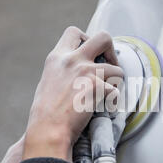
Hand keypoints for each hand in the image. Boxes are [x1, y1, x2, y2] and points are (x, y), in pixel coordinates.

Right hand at [22, 26, 122, 161]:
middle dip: (111, 50)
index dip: (87, 39)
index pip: (74, 32)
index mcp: (57, 57)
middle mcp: (72, 59)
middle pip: (103, 37)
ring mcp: (86, 72)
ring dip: (116, 81)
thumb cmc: (46, 113)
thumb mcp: (49, 81)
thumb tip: (80, 68)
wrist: (48, 130)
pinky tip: (105, 107)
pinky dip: (113, 100)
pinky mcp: (97, 87)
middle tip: (110, 65)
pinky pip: (116, 91)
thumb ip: (64, 69)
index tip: (90, 53)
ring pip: (117, 68)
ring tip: (107, 93)